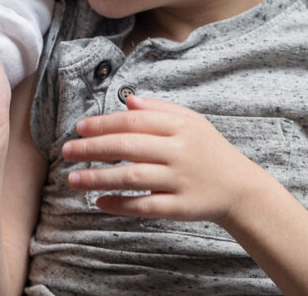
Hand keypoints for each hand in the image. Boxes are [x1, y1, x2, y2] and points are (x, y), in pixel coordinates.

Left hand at [61, 95, 263, 224]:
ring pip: (132, 177)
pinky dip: (119, 204)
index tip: (79, 128)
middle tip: (66, 151)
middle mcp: (178, 151)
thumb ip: (159, 109)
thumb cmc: (209, 151)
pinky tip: (98, 201)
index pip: (132, 122)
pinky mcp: (179, 207)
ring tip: (73, 178)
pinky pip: (144, 206)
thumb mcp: (191, 121)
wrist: (241, 188)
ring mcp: (179, 180)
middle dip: (92, 148)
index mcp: (179, 127)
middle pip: (127, 147)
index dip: (103, 124)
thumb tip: (127, 101)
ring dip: (98, 177)